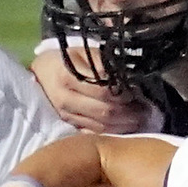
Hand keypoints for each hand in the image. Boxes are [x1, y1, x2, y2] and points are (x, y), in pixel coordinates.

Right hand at [31, 48, 160, 134]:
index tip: (140, 93)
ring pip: (101, 126)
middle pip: (105, 111)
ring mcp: (65, 115)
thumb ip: (103, 63)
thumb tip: (127, 78)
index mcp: (68, 77)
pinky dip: (111, 134)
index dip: (125, 94)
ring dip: (125, 126)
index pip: (104, 91)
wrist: (39, 74)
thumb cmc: (65, 60)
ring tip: (141, 121)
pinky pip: (92, 134)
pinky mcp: (67, 125)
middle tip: (148, 111)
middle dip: (130, 113)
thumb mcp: (82, 52)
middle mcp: (65, 99)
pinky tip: (125, 130)